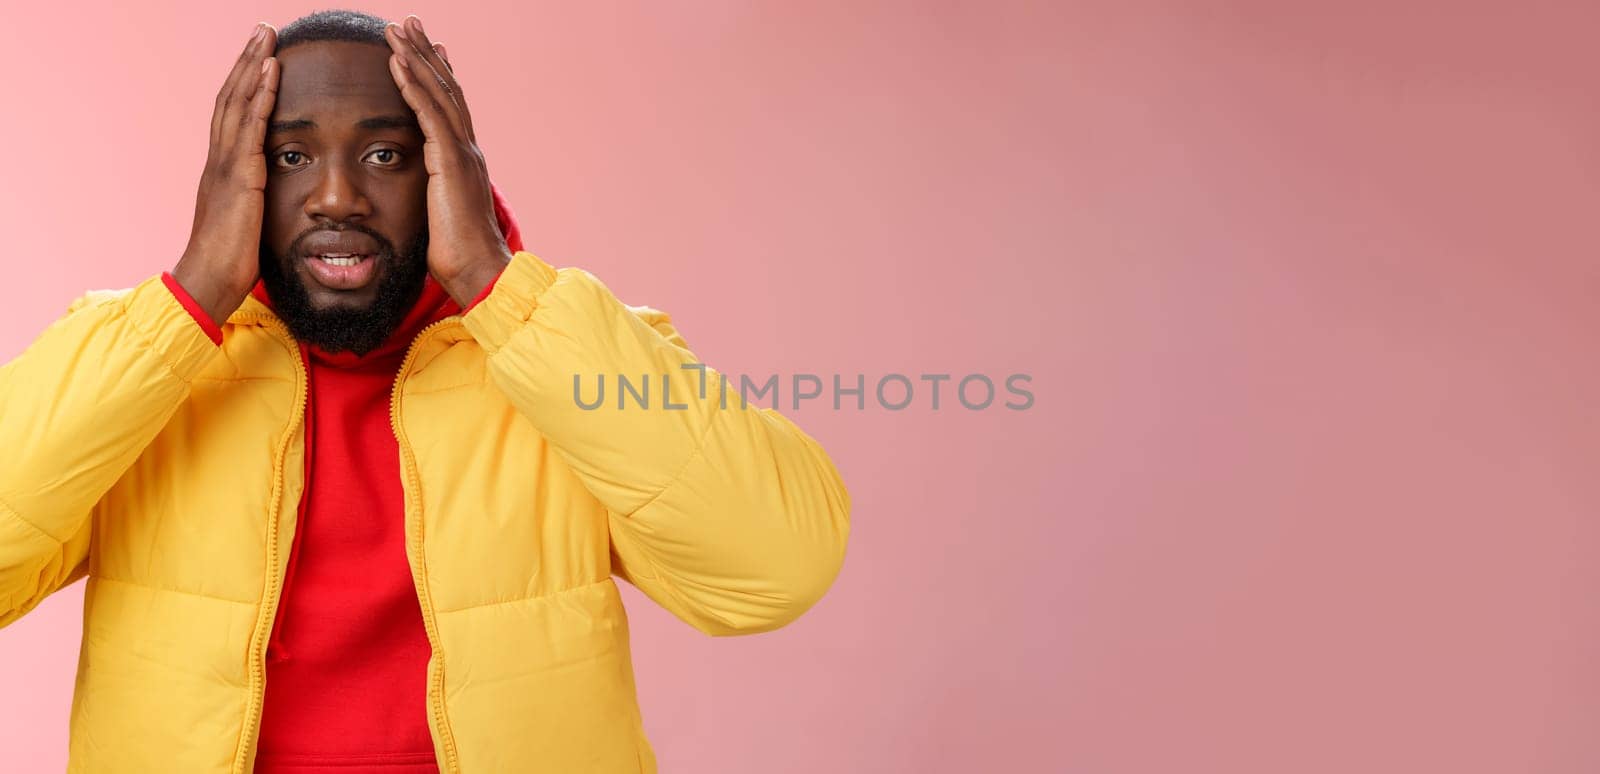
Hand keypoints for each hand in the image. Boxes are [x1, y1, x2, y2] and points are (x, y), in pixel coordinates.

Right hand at [172, 23, 279, 325]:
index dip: (245, 84)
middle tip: (264, 30)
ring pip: (236, 104)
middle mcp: (219, 161)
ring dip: (252, 67)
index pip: (232, 115)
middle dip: (247, 62)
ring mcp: (225, 167)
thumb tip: (271, 196)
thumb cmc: (231, 263)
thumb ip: (256, 202)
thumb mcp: (248, 223)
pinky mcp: (238, 178)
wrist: (209, 285)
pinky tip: (271, 73)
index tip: (261, 56)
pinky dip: (259, 97)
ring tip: (267, 37)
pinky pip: (249, 128)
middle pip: (231, 98)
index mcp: (222, 171)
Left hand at [384, 16, 511, 306]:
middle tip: (409, 24)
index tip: (423, 50)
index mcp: (463, 163)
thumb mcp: (441, 220)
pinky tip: (397, 63)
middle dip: (426, 54)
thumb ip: (432, 201)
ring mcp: (461, 154)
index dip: (436, 77)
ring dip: (417, 58)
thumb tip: (421, 203)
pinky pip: (429, 114)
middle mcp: (467, 151)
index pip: (449, 109)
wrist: (479, 272)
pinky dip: (414, 86)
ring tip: (397, 30)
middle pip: (446, 90)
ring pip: (439, 94)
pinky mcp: (450, 163)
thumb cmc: (459, 258)